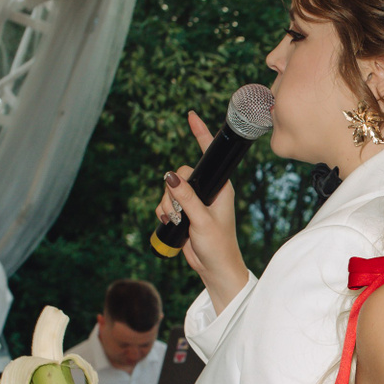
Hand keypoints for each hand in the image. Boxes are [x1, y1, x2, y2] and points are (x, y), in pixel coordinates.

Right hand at [156, 111, 249, 302]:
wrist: (214, 268)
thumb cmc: (217, 245)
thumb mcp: (201, 221)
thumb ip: (186, 199)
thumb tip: (170, 177)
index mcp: (220, 187)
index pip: (208, 156)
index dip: (200, 134)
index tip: (192, 116)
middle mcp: (208, 190)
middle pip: (180, 175)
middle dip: (172, 192)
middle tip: (178, 212)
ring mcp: (196, 201)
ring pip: (170, 190)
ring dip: (166, 204)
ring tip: (176, 221)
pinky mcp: (185, 212)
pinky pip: (167, 202)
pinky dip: (163, 211)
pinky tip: (169, 223)